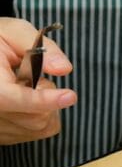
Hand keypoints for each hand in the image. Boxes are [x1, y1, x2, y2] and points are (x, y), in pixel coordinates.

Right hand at [0, 17, 75, 144]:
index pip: (10, 98)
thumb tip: (63, 68)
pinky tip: (28, 100)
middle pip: (34, 116)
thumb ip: (41, 47)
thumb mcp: (13, 31)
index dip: (42, 100)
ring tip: (24, 85)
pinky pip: (39, 132)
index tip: (70, 96)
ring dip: (46, 105)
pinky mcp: (3, 135)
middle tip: (30, 74)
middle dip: (46, 94)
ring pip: (40, 126)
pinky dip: (44, 115)